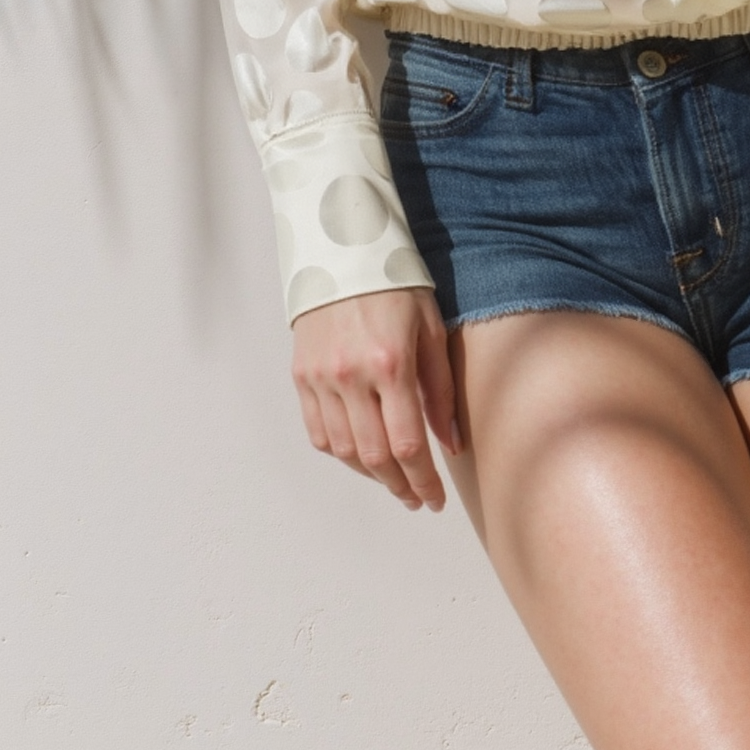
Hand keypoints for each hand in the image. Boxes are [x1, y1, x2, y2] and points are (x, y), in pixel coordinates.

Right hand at [291, 288, 461, 510]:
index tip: (434, 499)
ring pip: (344, 451)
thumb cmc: (396, 285)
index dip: (423, 480)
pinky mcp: (300, 376)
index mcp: (390, 363)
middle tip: (417, 498)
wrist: (342, 250)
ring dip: (370, 474)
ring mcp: (320, 378)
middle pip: (374, 456)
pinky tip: (361, 455)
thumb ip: (439, 389)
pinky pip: (318, 432)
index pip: (407, 443)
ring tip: (393, 479)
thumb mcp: (431, 328)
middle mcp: (350, 376)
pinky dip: (340, 452)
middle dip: (399, 485)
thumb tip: (449, 444)